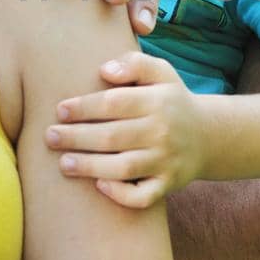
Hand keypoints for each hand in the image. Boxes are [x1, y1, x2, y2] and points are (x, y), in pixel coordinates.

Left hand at [47, 52, 205, 206]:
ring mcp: (166, 161)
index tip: (60, 110)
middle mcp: (162, 132)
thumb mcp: (160, 72)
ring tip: (63, 164)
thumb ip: (134, 64)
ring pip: (124, 167)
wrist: (209, 136)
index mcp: (157, 101)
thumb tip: (104, 70)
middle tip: (50, 137)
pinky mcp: (168, 185)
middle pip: (113, 136)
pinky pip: (144, 196)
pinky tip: (100, 186)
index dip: (84, 107)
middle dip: (77, 137)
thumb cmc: (170, 101)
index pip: (114, 103)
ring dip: (90, 167)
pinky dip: (122, 195)